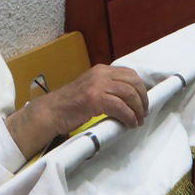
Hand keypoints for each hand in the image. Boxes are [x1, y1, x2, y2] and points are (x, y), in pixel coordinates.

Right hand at [5, 64, 148, 157]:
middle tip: (143, 113)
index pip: (130, 74)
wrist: (51, 111)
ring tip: (138, 120)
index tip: (143, 102)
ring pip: (129, 94)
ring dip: (137, 109)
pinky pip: (120, 107)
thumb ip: (107, 88)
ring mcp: (97, 85)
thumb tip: (129, 99)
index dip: (140, 89)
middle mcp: (101, 73)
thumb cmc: (70, 104)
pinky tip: (129, 124)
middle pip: (133, 82)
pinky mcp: (94, 98)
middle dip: (142, 99)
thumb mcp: (91, 88)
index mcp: (101, 70)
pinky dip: (128, 117)